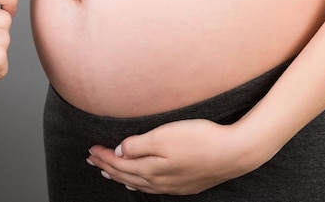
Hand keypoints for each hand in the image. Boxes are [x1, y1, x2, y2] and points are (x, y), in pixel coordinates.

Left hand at [87, 119, 267, 194]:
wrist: (234, 152)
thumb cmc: (199, 140)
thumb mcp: (163, 136)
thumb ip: (138, 145)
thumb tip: (118, 153)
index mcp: (150, 169)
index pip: (118, 164)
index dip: (103, 156)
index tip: (90, 149)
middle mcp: (159, 182)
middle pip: (125, 175)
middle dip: (106, 167)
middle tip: (91, 160)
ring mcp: (173, 186)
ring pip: (139, 183)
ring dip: (121, 176)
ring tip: (108, 173)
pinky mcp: (185, 184)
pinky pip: (153, 187)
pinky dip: (139, 183)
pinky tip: (139, 181)